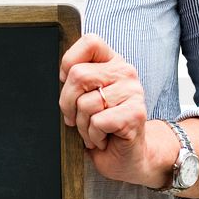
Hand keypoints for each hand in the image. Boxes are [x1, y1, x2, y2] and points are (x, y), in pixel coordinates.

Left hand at [59, 33, 166, 186]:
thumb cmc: (103, 127)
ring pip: (86, 103)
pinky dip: (94, 136)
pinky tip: (104, 138)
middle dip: (68, 104)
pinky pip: (98, 122)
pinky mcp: (135, 114)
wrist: (128, 157)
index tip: (68, 83)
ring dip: (82, 125)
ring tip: (94, 130)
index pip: (89, 42)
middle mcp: (126, 72)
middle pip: (78, 75)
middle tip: (76, 119)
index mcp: (112, 62)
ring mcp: (133, 92)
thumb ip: (77, 81)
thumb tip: (62, 75)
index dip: (69, 62)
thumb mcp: (85, 97)